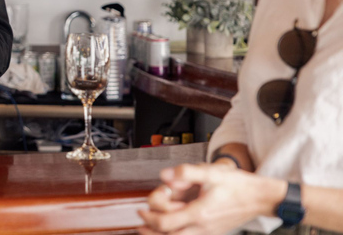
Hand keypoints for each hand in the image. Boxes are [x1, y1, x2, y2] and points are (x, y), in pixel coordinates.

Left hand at [138, 163, 286, 234]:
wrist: (260, 198)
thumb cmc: (238, 185)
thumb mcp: (211, 172)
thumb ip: (186, 172)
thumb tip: (165, 175)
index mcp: (200, 213)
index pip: (166, 222)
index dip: (149, 217)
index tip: (141, 209)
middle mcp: (203, 227)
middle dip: (151, 230)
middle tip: (140, 221)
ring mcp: (209, 232)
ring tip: (147, 230)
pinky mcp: (213, 232)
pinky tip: (171, 228)